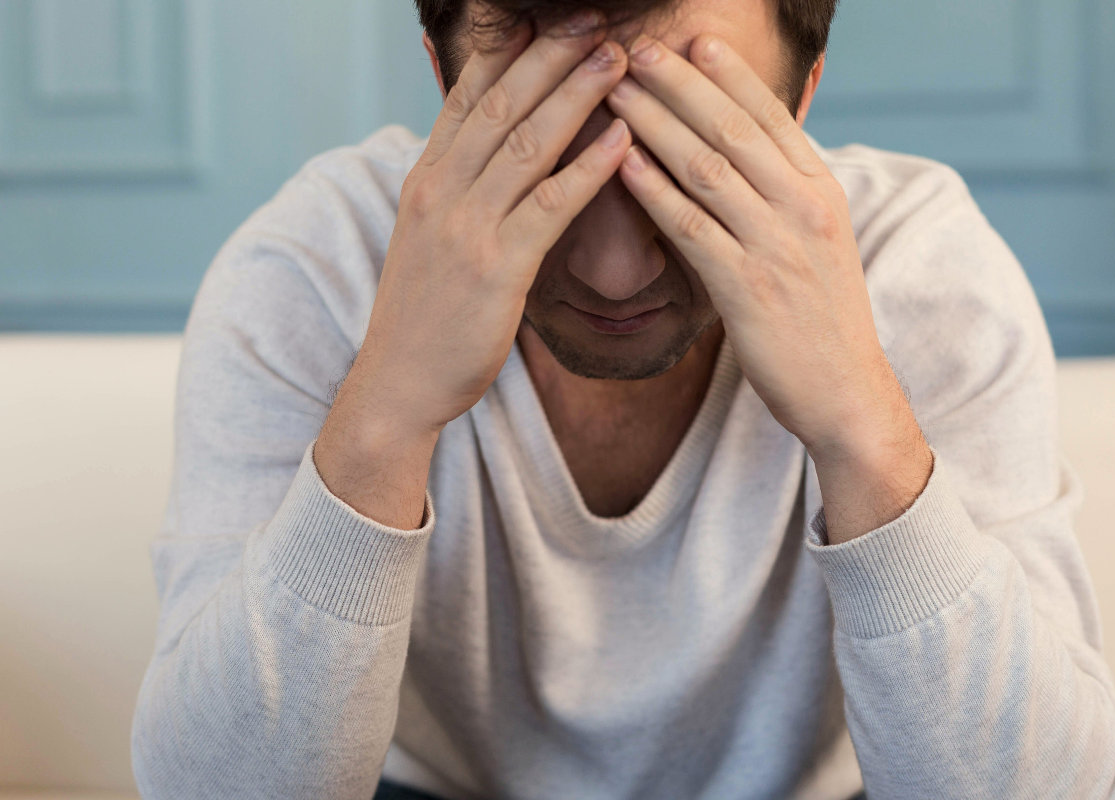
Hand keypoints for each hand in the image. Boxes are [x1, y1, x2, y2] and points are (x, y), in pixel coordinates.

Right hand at [351, 14, 631, 439]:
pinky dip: (588, 168)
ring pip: (526, 144)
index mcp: (426, 179)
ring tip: (618, 58)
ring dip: (576, 95)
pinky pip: (550, 206)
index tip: (544, 18)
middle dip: (550, 56)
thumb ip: (456, 187)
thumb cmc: (424, 312)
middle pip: (500, 105)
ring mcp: (466, 227)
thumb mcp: (429, 236)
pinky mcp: (497, 268)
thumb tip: (485, 152)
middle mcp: (441, 191)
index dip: (508, 53)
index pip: (466, 97)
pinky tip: (621, 140)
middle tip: (595, 19)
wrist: (399, 380)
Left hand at [605, 34, 914, 462]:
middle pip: (734, 129)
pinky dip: (654, 190)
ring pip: (707, 168)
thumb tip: (748, 156)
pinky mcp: (747, 289)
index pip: (773, 116)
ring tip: (615, 92)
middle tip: (638, 50)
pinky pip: (691, 227)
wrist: (846, 391)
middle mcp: (803, 209)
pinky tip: (622, 162)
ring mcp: (777, 247)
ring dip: (656, 124)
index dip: (730, 75)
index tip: (694, 40)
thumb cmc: (823, 318)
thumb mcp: (820, 242)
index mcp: (823, 191)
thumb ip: (786, 195)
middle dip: (681, 83)